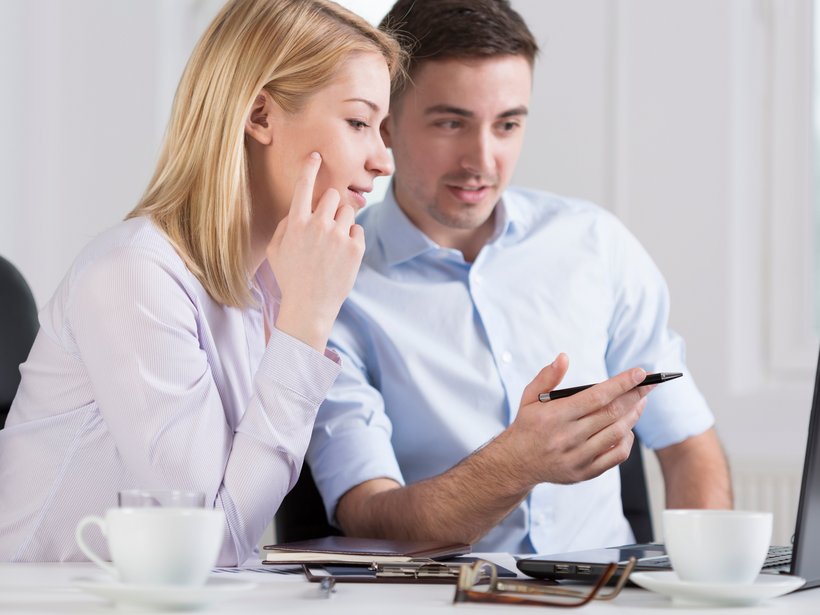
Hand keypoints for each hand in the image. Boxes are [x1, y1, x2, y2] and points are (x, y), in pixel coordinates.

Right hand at [267, 152, 364, 350]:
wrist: (310, 307)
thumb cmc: (290, 278)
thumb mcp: (275, 251)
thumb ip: (286, 225)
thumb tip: (299, 210)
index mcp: (296, 224)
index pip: (304, 187)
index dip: (310, 168)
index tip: (317, 156)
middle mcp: (318, 225)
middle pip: (332, 195)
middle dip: (331, 205)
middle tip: (327, 224)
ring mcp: (339, 236)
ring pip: (347, 211)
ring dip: (342, 222)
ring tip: (333, 244)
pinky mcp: (356, 248)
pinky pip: (358, 230)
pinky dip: (352, 239)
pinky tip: (341, 255)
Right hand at [503, 354, 650, 486]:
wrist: (516, 463)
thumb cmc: (527, 425)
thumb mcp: (529, 397)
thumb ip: (547, 377)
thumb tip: (563, 358)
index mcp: (555, 415)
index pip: (596, 396)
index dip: (621, 383)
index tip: (639, 373)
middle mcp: (568, 436)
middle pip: (612, 413)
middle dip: (635, 395)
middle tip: (649, 384)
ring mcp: (578, 456)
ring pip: (617, 433)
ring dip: (634, 415)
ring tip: (640, 402)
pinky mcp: (584, 472)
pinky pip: (616, 455)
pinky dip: (627, 440)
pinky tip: (628, 428)